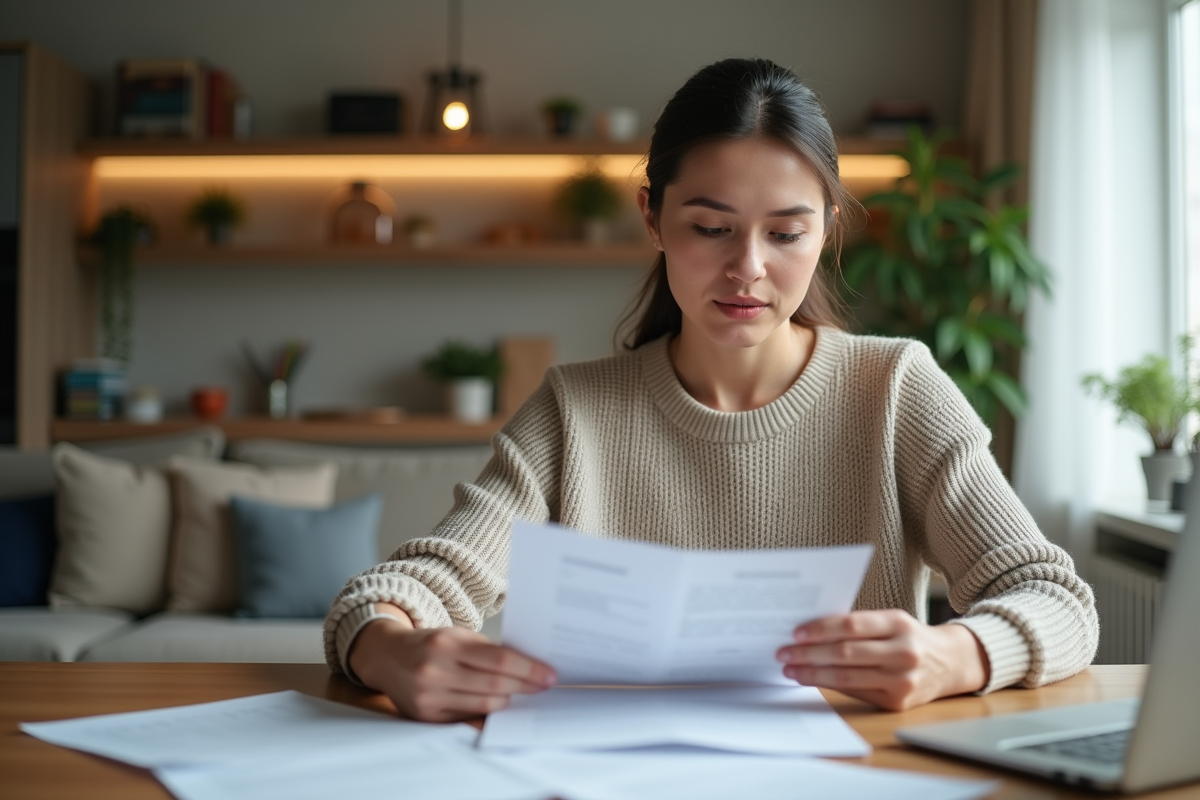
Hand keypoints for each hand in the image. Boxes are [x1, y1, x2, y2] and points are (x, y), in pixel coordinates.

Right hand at [348, 605, 556, 722]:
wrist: (388, 656)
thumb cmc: (431, 644)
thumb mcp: (457, 635)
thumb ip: (487, 650)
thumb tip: (527, 668)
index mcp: (446, 643)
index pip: (498, 659)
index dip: (528, 669)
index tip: (548, 675)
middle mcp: (434, 670)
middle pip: (493, 685)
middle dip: (524, 686)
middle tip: (544, 686)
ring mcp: (428, 696)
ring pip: (483, 705)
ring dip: (508, 701)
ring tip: (523, 694)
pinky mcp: (425, 716)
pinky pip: (466, 717)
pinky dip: (486, 711)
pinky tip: (499, 705)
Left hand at [775, 610, 988, 710]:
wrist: (951, 663)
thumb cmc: (910, 637)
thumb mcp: (892, 621)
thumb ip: (859, 625)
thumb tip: (810, 632)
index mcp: (899, 624)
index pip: (852, 624)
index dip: (820, 629)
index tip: (795, 632)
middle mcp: (903, 652)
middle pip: (845, 653)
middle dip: (808, 653)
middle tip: (783, 653)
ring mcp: (901, 680)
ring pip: (846, 677)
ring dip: (813, 674)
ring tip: (791, 670)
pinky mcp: (897, 702)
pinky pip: (855, 692)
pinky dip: (829, 686)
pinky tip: (813, 680)